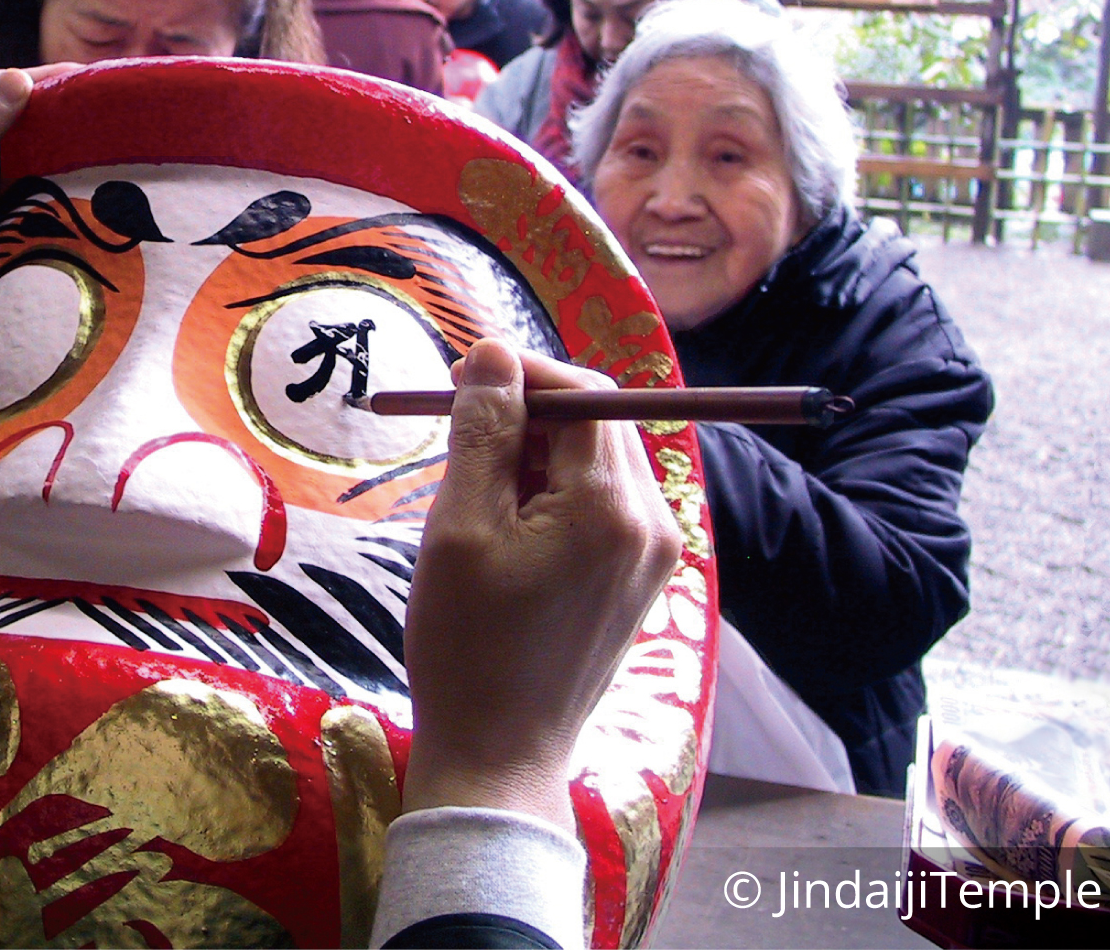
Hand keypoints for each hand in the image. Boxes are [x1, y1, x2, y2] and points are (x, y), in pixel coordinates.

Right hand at [401, 341, 681, 830]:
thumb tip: (495, 353)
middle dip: (529, 413)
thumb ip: (483, 432)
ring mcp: (653, 556)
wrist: (499, 755)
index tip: (459, 379)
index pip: (584, 394)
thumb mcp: (460, 527)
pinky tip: (506, 531)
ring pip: (598, 463)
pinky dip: (554, 495)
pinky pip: (603, 505)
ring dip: (537, 456)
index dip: (522, 373)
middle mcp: (652, 523)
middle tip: (457, 434)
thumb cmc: (468, 644)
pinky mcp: (640, 581)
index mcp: (611, 507)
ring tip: (475, 497)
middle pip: (598, 423)